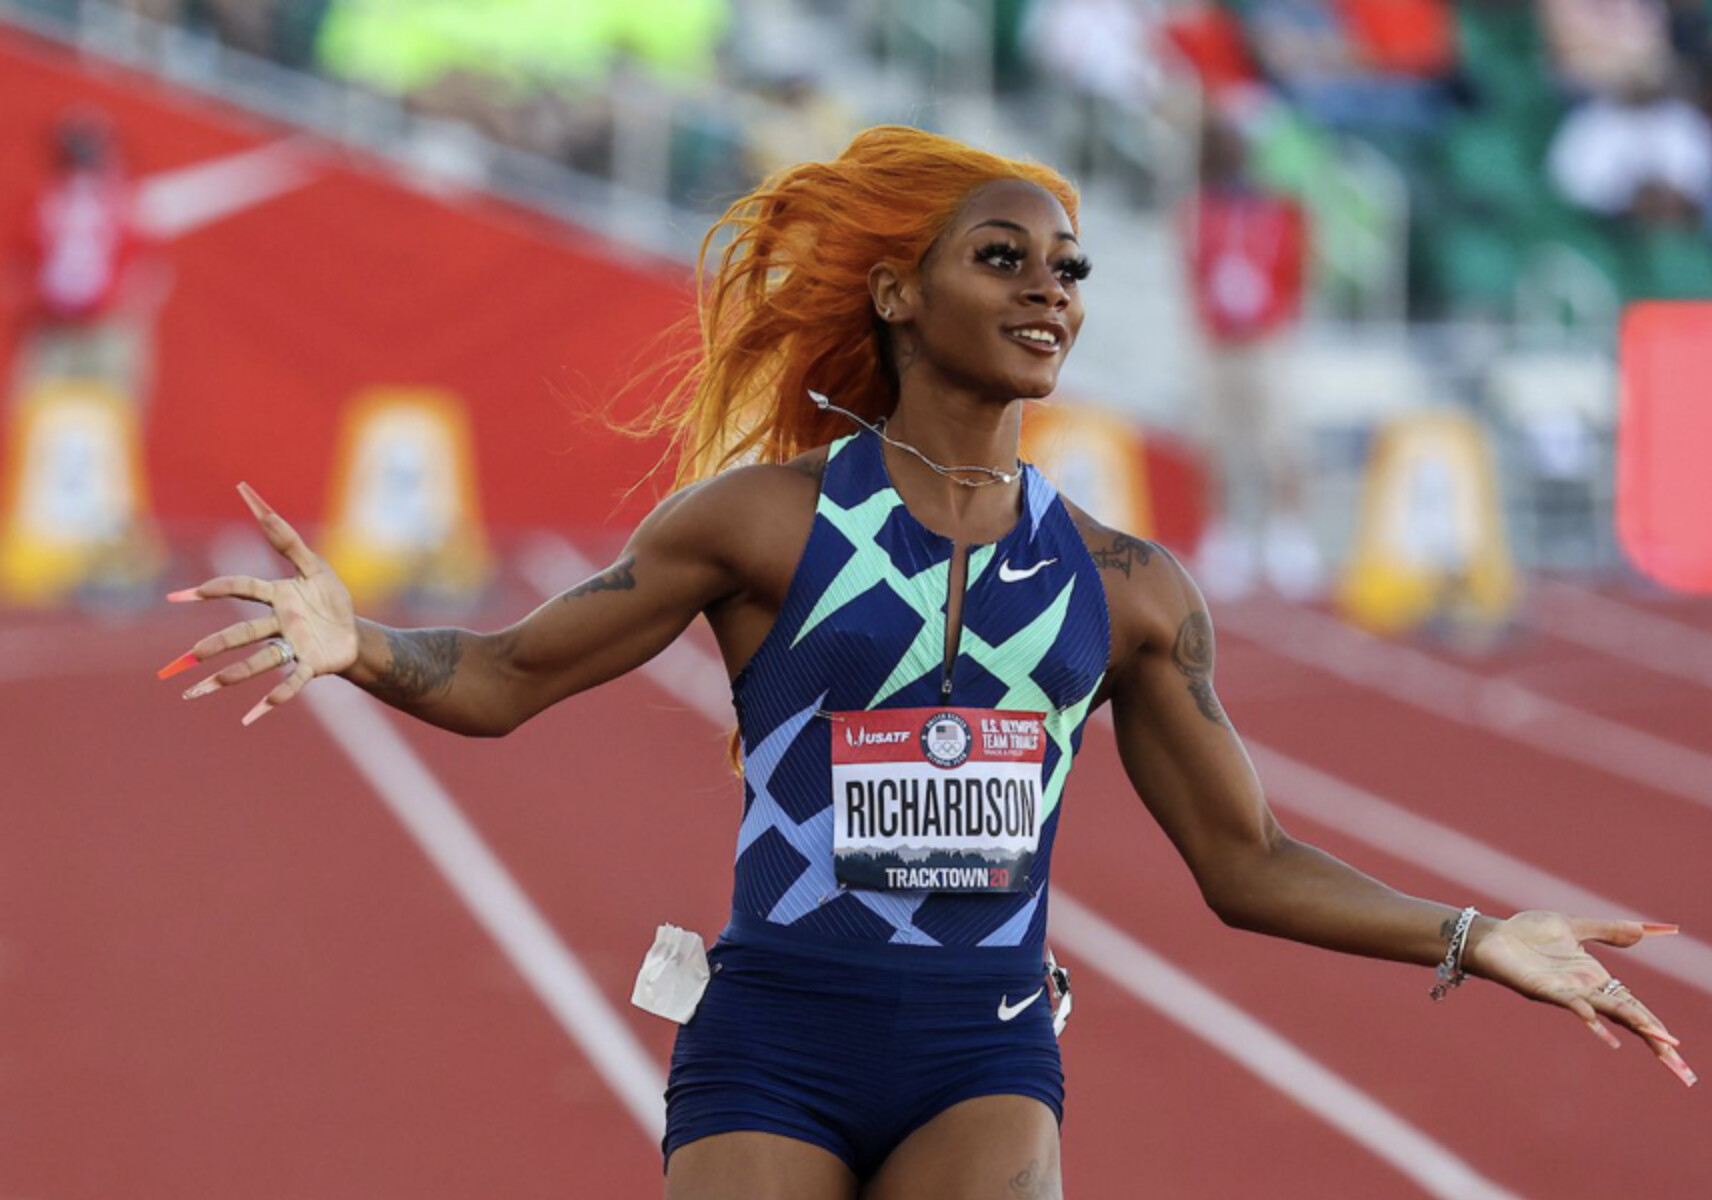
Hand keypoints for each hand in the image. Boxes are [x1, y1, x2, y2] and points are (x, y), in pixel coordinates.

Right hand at [157, 482, 357, 724]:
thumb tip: (254, 499)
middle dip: (216, 646)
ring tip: (206, 688)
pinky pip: (291, 683)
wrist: (355, 633)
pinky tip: (253, 715)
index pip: (242, 589)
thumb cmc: (330, 600)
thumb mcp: (314, 566)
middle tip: (190, 656)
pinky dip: (274, 699)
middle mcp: (278, 626)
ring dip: (234, 674)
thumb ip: (286, 538)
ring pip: (260, 662)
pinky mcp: (310, 667)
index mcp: (276, 598)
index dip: (216, 589)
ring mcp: (292, 648)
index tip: (183, 595)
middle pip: (243, 635)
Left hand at [1468, 910, 1693, 1086]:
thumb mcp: (1575, 927)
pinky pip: (1566, 1001)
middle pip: (1626, 1017)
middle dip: (1653, 1039)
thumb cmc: (1529, 934)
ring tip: (1656, 1037)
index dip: (1655, 1027)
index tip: (1679, 1049)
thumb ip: (1609, 930)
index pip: (1633, 1006)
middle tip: (1679, 1066)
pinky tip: (1595, 1017)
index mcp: (1595, 978)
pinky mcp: (1542, 989)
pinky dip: (1581, 1009)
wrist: (1493, 936)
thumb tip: (1647, 930)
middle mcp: (1584, 991)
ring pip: (1604, 1010)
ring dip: (1628, 1022)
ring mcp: (1565, 992)